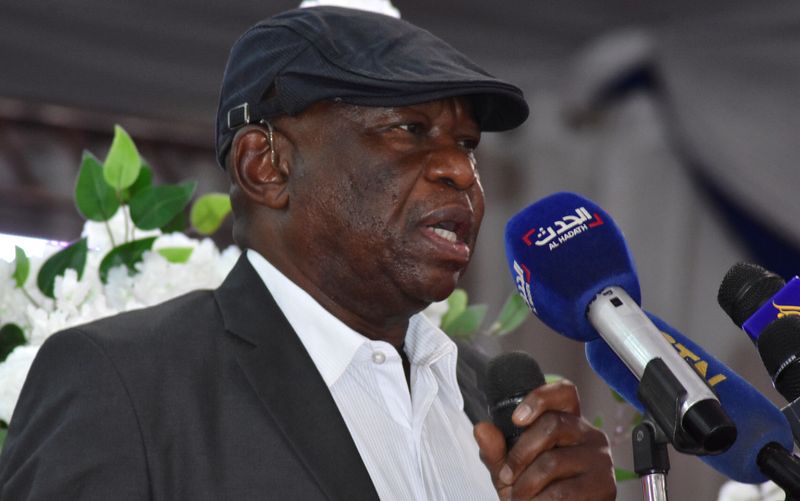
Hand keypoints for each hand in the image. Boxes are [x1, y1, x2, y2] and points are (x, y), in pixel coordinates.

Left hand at [474, 380, 615, 499]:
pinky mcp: (604, 486)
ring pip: (553, 461)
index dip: (540, 398)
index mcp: (568, 422)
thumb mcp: (510, 471)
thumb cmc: (536, 492)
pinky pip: (563, 491)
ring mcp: (600, 459)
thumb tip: (482, 429)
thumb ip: (496, 450)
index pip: (564, 392)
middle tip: (507, 478)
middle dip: (520, 454)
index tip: (516, 419)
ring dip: (526, 486)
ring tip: (518, 498)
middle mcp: (589, 434)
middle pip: (552, 425)